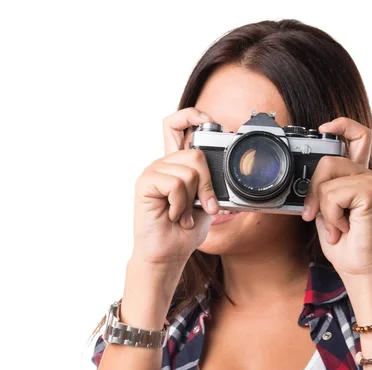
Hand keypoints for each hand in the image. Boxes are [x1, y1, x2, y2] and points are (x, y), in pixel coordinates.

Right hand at [131, 108, 219, 265]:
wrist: (169, 253)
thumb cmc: (185, 230)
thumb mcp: (207, 202)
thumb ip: (212, 182)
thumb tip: (226, 169)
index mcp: (177, 164)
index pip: (176, 125)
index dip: (191, 115)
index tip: (207, 119)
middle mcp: (163, 163)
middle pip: (195, 153)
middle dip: (208, 183)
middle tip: (205, 205)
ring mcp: (153, 171)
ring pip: (189, 170)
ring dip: (194, 199)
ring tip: (184, 214)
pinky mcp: (145, 183)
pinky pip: (176, 184)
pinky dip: (182, 204)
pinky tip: (174, 215)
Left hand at [302, 118, 371, 279]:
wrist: (357, 267)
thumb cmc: (341, 241)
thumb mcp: (323, 209)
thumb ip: (318, 189)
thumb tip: (300, 177)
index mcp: (355, 176)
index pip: (358, 135)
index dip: (342, 124)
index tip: (323, 128)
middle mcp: (366, 175)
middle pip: (329, 158)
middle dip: (312, 189)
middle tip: (313, 214)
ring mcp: (371, 181)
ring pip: (326, 177)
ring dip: (322, 208)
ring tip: (334, 226)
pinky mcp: (371, 192)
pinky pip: (332, 194)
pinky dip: (330, 215)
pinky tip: (343, 228)